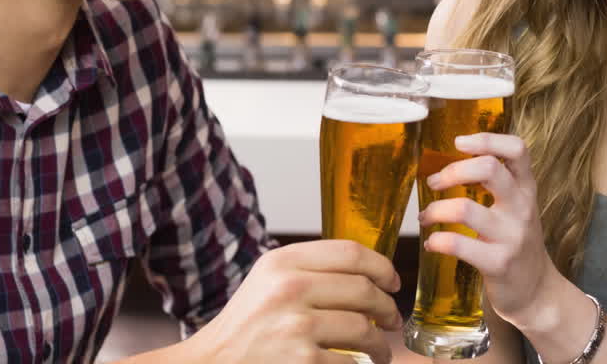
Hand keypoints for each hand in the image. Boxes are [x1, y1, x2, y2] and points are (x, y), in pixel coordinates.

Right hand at [186, 239, 403, 363]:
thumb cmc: (248, 323)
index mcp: (283, 262)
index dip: (382, 267)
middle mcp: (289, 288)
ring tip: (380, 351)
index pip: (350, 253)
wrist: (214, 362)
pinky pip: (351, 362)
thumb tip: (369, 272)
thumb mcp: (269, 279)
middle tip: (392, 320)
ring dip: (381, 345)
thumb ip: (309, 268)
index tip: (392, 282)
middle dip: (387, 309)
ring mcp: (296, 326)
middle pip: (364, 290)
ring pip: (364, 329)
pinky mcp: (302, 360)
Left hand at [418, 132, 559, 328]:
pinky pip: (458, 244)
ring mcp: (511, 236)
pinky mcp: (498, 263)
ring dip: (435, 209)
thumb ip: (496, 183)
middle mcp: (522, 208)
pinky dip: (437, 240)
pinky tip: (433, 243)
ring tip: (425, 217)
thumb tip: (450, 160)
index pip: (517, 149)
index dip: (486, 139)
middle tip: (434, 182)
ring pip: (465, 207)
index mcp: (526, 189)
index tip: (459, 142)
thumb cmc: (517, 243)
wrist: (537, 292)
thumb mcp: (517, 207)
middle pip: (489, 168)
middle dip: (452, 171)